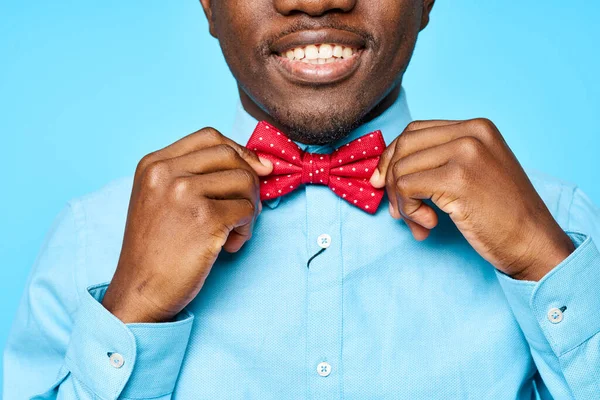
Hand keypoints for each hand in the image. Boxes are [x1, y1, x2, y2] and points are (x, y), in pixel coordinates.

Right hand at [102, 127, 272, 322]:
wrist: (140, 291)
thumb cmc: (156, 250)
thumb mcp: (161, 200)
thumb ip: (195, 177)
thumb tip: (258, 163)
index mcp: (153, 164)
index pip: (209, 137)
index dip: (238, 150)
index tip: (254, 168)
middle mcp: (165, 172)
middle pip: (230, 154)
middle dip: (249, 179)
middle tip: (247, 207)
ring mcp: (184, 193)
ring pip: (245, 181)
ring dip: (250, 207)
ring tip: (235, 231)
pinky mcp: (204, 218)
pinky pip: (247, 210)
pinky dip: (246, 229)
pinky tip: (230, 245)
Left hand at [370, 119, 574, 280]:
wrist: (534, 243)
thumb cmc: (502, 215)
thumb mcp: (473, 173)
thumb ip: (438, 162)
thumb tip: (383, 172)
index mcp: (477, 127)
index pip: (415, 131)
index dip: (392, 158)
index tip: (384, 184)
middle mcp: (472, 132)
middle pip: (403, 146)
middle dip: (390, 180)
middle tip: (398, 211)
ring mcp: (466, 153)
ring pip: (401, 169)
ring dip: (401, 203)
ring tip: (418, 224)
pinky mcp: (458, 178)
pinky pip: (406, 188)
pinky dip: (408, 210)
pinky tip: (429, 224)